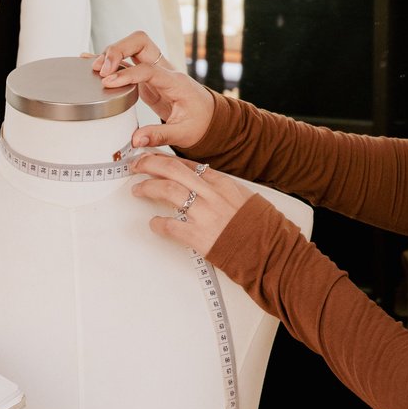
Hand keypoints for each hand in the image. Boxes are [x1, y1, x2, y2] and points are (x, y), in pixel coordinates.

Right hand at [87, 31, 214, 149]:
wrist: (208, 116)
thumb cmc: (199, 122)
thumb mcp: (183, 133)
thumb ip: (159, 135)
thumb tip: (136, 139)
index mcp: (175, 81)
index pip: (148, 68)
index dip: (127, 73)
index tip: (108, 83)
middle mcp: (163, 69)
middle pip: (139, 42)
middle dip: (117, 50)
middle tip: (101, 70)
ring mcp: (153, 70)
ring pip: (131, 47)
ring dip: (111, 54)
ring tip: (93, 69)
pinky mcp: (145, 77)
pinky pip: (126, 61)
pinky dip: (109, 59)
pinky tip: (91, 61)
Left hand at [129, 153, 249, 255]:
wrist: (271, 250)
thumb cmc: (260, 228)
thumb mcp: (244, 198)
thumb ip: (221, 191)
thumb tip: (203, 187)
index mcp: (222, 184)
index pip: (187, 164)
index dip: (166, 159)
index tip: (153, 157)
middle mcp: (211, 194)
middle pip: (172, 170)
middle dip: (150, 164)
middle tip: (136, 165)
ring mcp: (204, 214)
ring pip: (167, 190)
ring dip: (148, 187)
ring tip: (138, 189)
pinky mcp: (198, 236)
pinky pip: (170, 225)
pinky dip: (158, 223)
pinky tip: (153, 223)